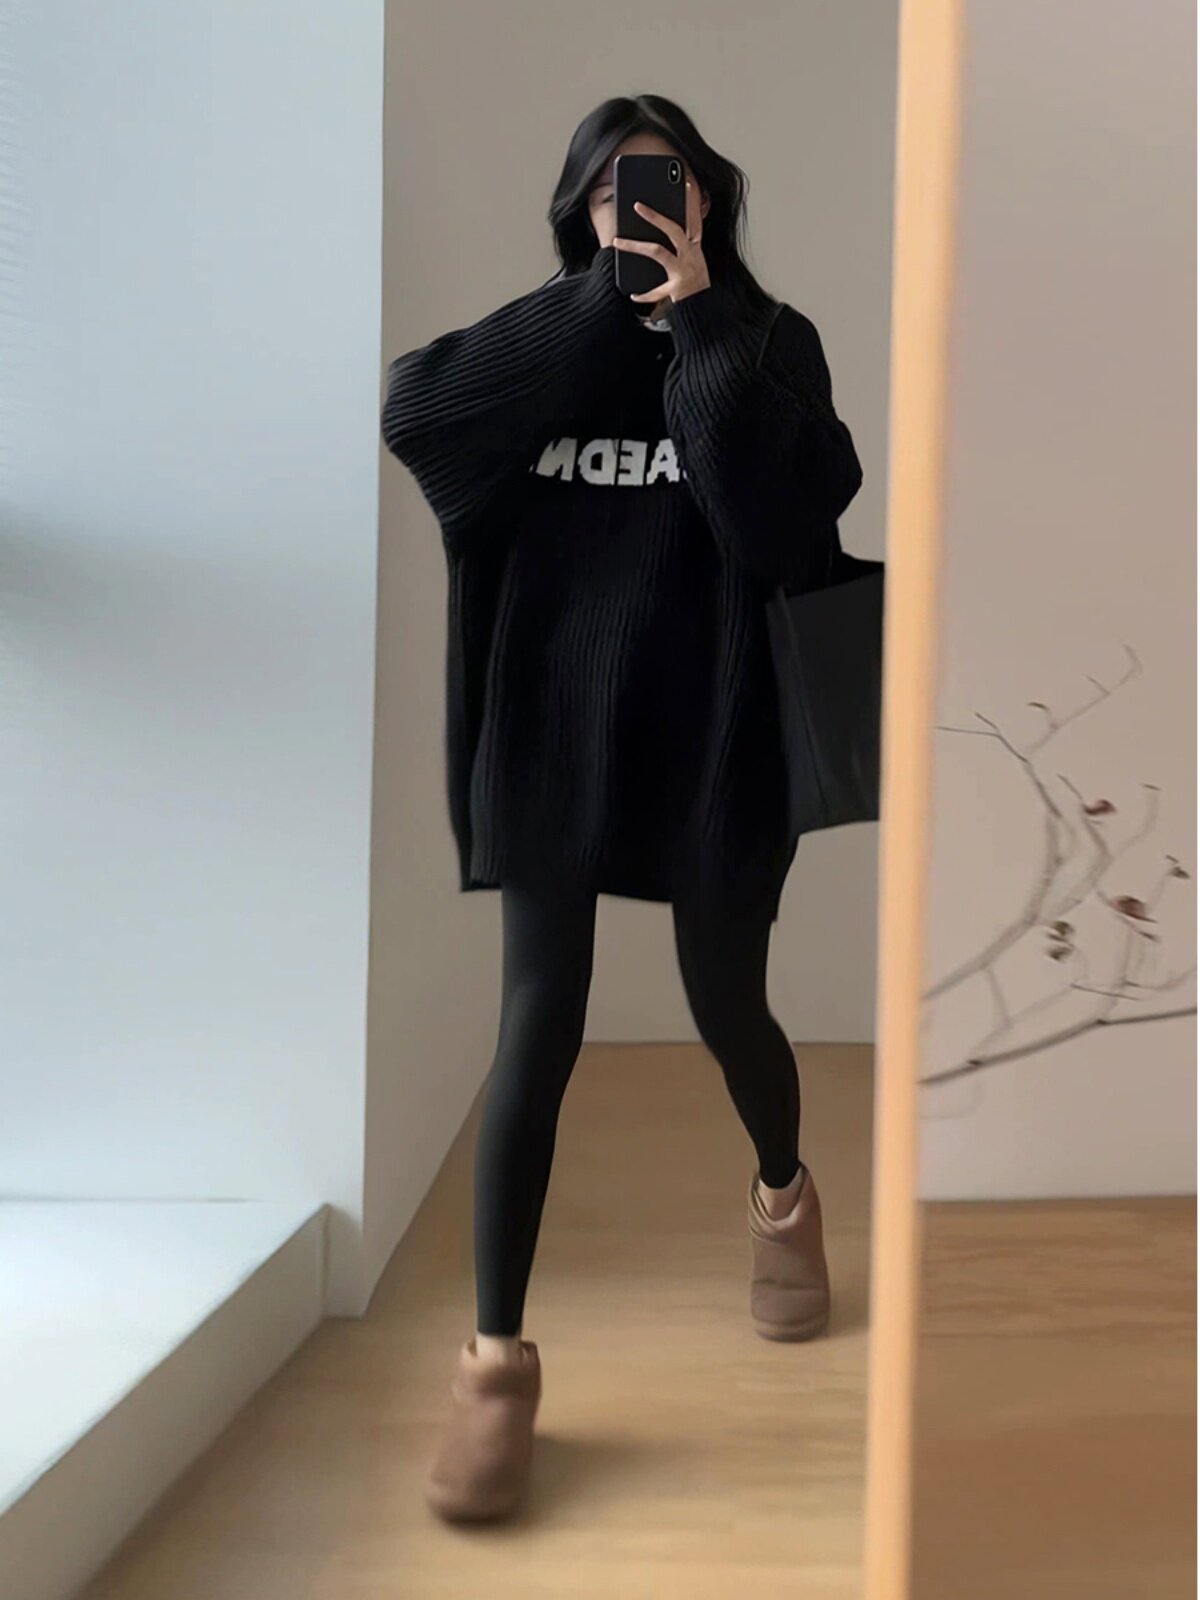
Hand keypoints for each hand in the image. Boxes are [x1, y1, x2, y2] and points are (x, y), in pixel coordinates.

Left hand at [613, 179, 710, 309]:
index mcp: (696, 249)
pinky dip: (644, 295)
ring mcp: (684, 271)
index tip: (687, 184)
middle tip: (637, 205)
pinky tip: (633, 294)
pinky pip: (656, 291)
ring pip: (658, 252)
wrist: (706, 311)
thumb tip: (662, 230)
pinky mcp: (677, 289)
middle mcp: (691, 257)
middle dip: (656, 216)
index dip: (692, 203)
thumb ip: (681, 248)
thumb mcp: (693, 263)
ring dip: (636, 245)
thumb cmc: (695, 286)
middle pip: (674, 230)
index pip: (695, 221)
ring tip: (617, 242)